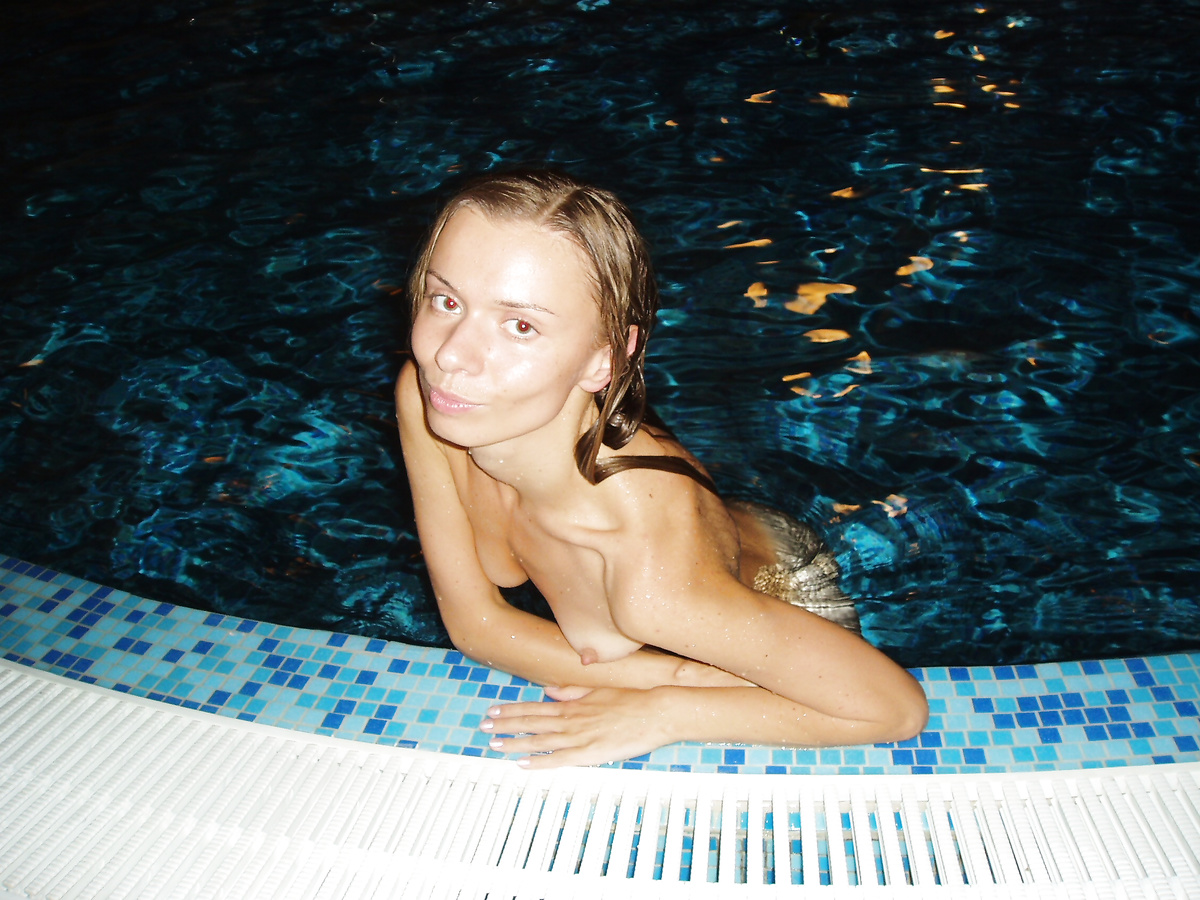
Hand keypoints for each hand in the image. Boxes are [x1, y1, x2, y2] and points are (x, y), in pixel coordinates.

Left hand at [479, 685, 676, 768]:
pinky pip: (559, 759)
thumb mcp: (597, 691)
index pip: (534, 707)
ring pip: (539, 740)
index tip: (493, 712)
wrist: (654, 712)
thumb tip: (549, 690)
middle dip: (504, 725)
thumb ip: (571, 691)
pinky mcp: (590, 752)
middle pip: (530, 722)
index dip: (511, 710)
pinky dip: (539, 761)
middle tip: (483, 727)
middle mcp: (571, 719)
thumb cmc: (630, 702)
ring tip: (494, 745)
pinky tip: (523, 763)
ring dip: (515, 743)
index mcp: (572, 704)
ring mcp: (579, 736)